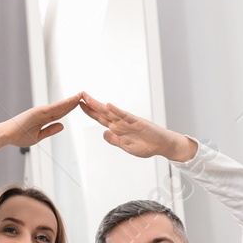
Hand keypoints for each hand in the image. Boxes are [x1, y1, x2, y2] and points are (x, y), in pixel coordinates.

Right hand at [0, 94, 80, 153]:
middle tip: (84, 95)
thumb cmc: (19, 136)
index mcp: (43, 119)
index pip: (60, 113)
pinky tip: (69, 101)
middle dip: (73, 102)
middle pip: (61, 107)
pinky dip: (61, 104)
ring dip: (69, 101)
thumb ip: (50, 130)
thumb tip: (62, 126)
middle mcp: (43, 113)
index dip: (70, 108)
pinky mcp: (36, 112)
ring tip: (80, 95)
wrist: (6, 135)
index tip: (80, 104)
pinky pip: (52, 108)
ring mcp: (40, 111)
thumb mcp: (39, 136)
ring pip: (58, 106)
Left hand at [78, 93, 195, 161]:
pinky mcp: (137, 122)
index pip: (101, 118)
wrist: (163, 146)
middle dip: (90, 104)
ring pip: (111, 112)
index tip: (79, 105)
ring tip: (88, 98)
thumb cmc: (147, 145)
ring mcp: (128, 122)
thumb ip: (115, 140)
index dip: (90, 112)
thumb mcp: (126, 147)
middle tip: (80, 95)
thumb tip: (104, 133)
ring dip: (99, 105)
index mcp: (118, 129)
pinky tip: (108, 105)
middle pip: (103, 112)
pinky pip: (125, 116)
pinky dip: (116, 111)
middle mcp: (121, 123)